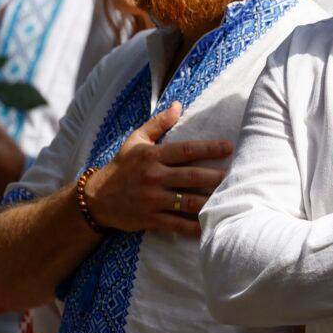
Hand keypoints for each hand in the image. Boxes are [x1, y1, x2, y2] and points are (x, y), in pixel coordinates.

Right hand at [85, 102, 231, 236]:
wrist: (96, 199)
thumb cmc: (121, 166)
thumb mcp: (135, 140)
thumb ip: (158, 123)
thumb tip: (178, 105)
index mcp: (152, 156)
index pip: (185, 150)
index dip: (209, 148)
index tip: (229, 147)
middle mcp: (153, 177)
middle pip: (191, 177)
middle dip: (215, 176)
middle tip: (236, 174)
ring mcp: (152, 200)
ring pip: (188, 201)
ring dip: (210, 200)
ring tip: (230, 197)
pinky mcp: (151, 219)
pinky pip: (177, 224)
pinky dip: (195, 227)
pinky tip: (211, 224)